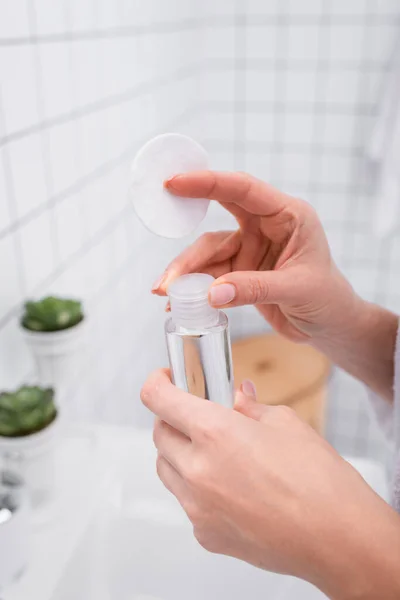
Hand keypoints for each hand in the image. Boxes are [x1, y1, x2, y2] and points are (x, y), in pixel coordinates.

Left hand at [141, 370, 399, 599]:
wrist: (339, 538)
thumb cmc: (319, 480)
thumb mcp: (284, 423)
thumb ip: (250, 408)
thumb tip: (237, 398)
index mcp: (214, 433)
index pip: (158, 399)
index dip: (156, 383)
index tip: (165, 380)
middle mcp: (197, 470)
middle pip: (159, 434)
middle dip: (171, 418)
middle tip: (195, 413)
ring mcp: (197, 507)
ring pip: (167, 469)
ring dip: (179, 453)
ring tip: (212, 450)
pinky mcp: (206, 534)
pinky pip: (187, 502)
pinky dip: (197, 488)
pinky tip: (229, 485)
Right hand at [152, 171, 358, 342]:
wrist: (330, 326)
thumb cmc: (328, 299)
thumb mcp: (298, 290)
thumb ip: (255, 289)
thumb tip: (211, 293)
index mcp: (287, 216)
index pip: (244, 190)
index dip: (209, 183)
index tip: (176, 182)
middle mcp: (265, 227)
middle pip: (218, 220)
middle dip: (188, 230)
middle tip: (161, 223)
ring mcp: (250, 250)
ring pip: (209, 254)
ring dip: (186, 271)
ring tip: (165, 291)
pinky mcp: (240, 273)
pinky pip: (210, 276)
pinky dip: (193, 288)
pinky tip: (177, 302)